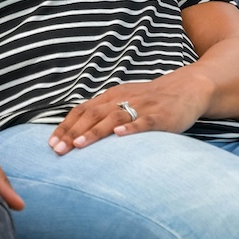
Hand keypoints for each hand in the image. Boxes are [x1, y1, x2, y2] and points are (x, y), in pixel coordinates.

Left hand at [48, 75, 209, 154]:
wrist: (187, 88)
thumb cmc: (151, 100)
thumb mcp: (124, 102)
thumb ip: (105, 115)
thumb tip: (79, 134)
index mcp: (111, 96)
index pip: (81, 110)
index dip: (65, 126)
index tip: (50, 143)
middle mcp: (122, 99)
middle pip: (92, 114)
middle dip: (72, 132)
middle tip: (57, 150)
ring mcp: (141, 107)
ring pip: (113, 118)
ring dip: (94, 132)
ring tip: (78, 145)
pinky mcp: (159, 116)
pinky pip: (143, 121)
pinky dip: (131, 128)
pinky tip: (119, 135)